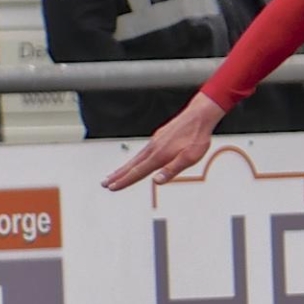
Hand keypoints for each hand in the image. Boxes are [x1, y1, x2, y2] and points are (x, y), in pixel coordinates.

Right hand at [103, 94, 227, 189]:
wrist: (200, 115)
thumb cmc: (197, 137)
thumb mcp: (190, 157)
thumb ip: (172, 169)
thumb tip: (156, 181)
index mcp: (160, 155)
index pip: (138, 172)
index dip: (125, 181)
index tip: (112, 187)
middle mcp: (154, 148)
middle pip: (132, 165)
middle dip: (118, 175)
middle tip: (104, 183)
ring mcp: (155, 141)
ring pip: (136, 157)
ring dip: (123, 167)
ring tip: (113, 175)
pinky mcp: (158, 137)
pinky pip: (142, 151)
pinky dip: (134, 159)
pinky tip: (134, 161)